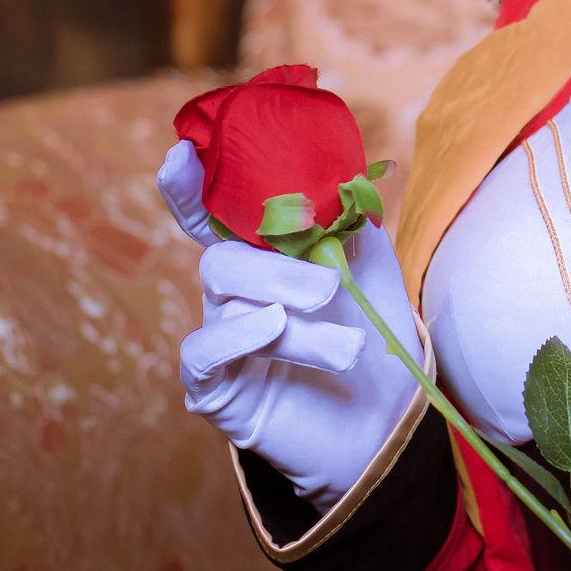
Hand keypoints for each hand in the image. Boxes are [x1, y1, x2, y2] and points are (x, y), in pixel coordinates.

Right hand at [158, 137, 424, 509]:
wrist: (387, 419)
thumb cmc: (373, 333)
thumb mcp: (368, 266)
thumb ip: (343, 220)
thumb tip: (332, 177)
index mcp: (263, 259)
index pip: (213, 217)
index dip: (189, 186)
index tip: (183, 151)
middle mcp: (233, 296)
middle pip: (221, 259)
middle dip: (276, 270)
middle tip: (329, 289)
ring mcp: (219, 341)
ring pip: (227, 303)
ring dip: (291, 319)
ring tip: (347, 347)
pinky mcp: (214, 390)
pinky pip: (202, 352)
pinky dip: (238, 336)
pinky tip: (273, 331)